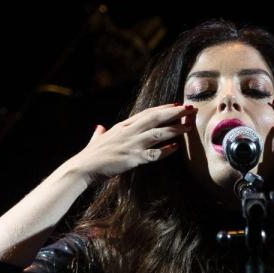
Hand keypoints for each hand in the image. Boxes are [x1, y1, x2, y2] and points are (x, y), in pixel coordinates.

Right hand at [67, 103, 195, 184]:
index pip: (147, 113)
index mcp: (122, 126)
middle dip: (175, 112)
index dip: (163, 108)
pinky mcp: (132, 158)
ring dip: (175, 129)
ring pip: (158, 133)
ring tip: (189, 126)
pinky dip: (165, 150)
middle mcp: (128, 132)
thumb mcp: (96, 140)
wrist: (82, 168)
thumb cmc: (90, 156)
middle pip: (156, 118)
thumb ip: (100, 134)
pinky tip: (176, 147)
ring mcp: (131, 144)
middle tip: (190, 108)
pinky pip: (153, 153)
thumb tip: (99, 128)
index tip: (177, 104)